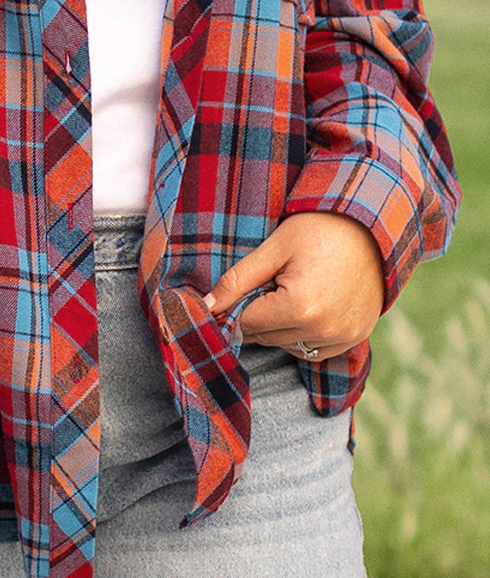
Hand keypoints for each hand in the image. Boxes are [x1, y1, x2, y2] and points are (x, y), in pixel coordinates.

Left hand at [203, 211, 384, 361]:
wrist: (373, 227)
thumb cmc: (321, 230)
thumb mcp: (274, 249)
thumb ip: (237, 281)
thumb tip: (205, 307)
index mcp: (299, 308)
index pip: (245, 323)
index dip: (237, 304)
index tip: (243, 287)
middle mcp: (322, 331)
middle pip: (265, 337)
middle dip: (260, 313)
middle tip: (274, 281)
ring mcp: (342, 338)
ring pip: (287, 346)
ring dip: (281, 326)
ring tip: (295, 289)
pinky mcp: (354, 339)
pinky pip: (313, 350)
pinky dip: (303, 334)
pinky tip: (310, 305)